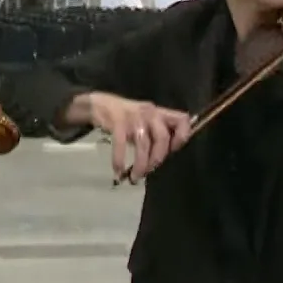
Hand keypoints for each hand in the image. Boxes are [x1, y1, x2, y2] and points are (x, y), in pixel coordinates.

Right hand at [73, 91, 191, 181]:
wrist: (100, 105)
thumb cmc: (127, 117)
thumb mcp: (146, 121)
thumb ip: (157, 134)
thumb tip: (161, 159)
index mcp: (160, 113)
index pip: (182, 120)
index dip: (182, 137)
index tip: (172, 151)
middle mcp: (150, 113)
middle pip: (162, 137)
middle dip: (157, 159)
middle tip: (149, 171)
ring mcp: (134, 117)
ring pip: (143, 144)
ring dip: (140, 165)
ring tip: (135, 177)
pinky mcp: (117, 122)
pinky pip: (120, 144)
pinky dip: (119, 160)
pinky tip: (118, 171)